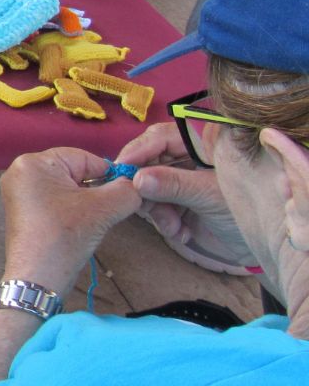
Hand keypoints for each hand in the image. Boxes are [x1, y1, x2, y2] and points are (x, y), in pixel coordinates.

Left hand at [0, 147, 142, 292]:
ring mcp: (18, 192)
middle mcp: (20, 171)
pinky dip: (72, 209)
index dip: (107, 174)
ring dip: (85, 201)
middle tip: (105, 209)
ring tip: (92, 219)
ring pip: (66, 187)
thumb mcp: (103, 208)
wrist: (38, 278)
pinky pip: (55, 200)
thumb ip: (126, 190)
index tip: (122, 192)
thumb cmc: (65, 237)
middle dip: (95, 189)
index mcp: (33, 162)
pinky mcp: (23, 210)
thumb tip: (138, 183)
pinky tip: (79, 225)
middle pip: (73, 171)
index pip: (83, 157)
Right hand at [116, 123, 255, 269]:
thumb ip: (173, 185)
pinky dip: (164, 222)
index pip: (160, 137)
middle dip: (145, 187)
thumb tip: (136, 179)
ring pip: (148, 187)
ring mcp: (181, 181)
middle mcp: (187, 159)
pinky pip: (155, 207)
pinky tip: (181, 233)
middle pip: (149, 162)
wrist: (263, 248)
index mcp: (201, 143)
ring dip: (156, 210)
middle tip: (139, 204)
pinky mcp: (177, 203)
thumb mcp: (209, 195)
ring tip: (173, 227)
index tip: (122, 169)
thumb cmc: (245, 210)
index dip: (139, 150)